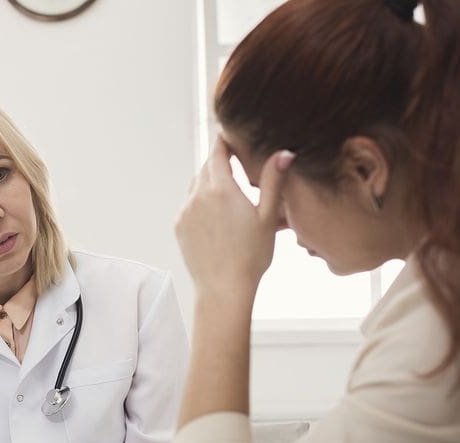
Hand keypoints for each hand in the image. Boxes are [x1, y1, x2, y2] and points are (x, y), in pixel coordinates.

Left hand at [175, 135, 293, 298]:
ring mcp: (185, 212)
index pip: (217, 152)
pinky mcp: (179, 226)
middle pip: (206, 167)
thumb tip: (283, 153)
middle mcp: (198, 196)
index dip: (224, 140)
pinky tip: (216, 214)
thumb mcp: (268, 217)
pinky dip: (200, 201)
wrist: (223, 288)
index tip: (230, 134)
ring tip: (227, 190)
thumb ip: (273, 181)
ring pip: (195, 185)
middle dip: (219, 161)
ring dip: (209, 182)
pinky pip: (188, 204)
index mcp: (221, 189)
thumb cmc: (251, 256)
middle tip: (234, 161)